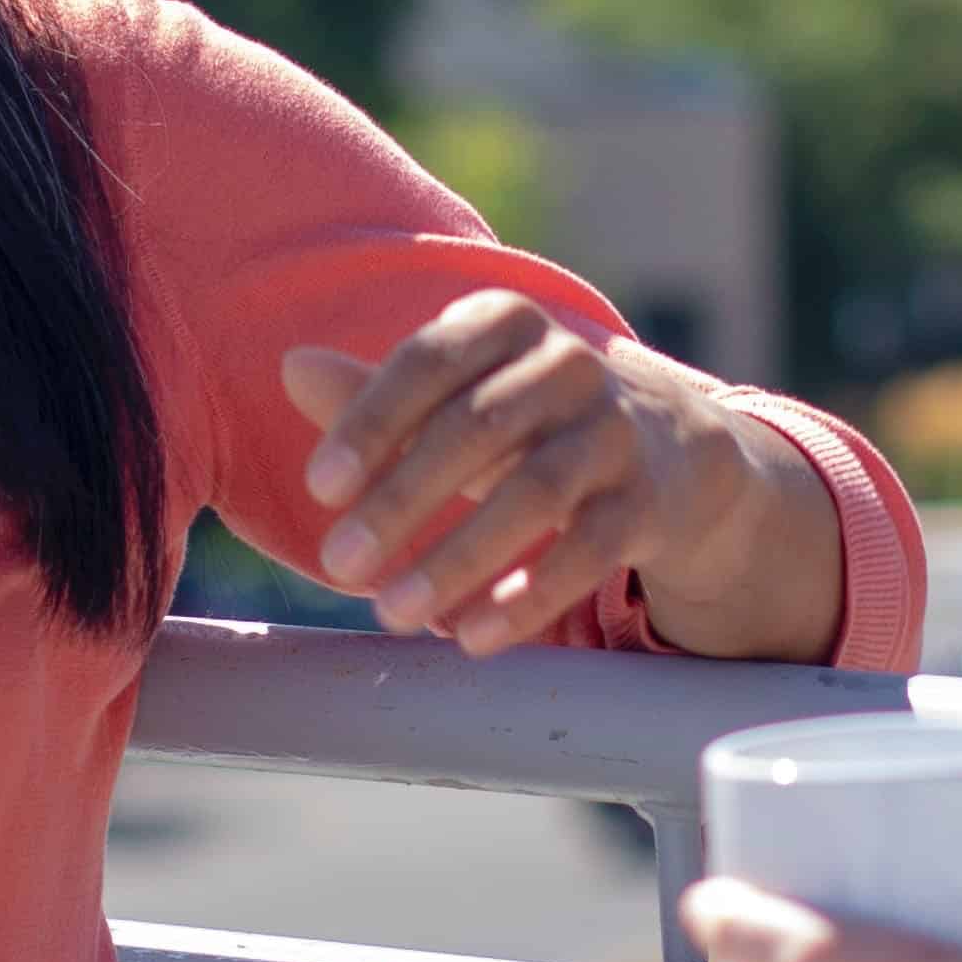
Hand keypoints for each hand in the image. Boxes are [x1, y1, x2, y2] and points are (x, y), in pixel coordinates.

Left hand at [284, 301, 835, 659]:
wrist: (670, 452)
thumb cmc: (528, 422)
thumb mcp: (459, 397)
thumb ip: (378, 395)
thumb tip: (290, 367)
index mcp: (507, 323)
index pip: (430, 361)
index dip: (371, 422)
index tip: (322, 489)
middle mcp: (568, 363)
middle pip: (475, 428)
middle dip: (401, 502)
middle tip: (340, 566)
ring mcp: (615, 430)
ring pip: (533, 492)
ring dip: (457, 557)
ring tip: (394, 613)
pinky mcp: (648, 499)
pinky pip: (588, 550)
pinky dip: (528, 595)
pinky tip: (473, 637)